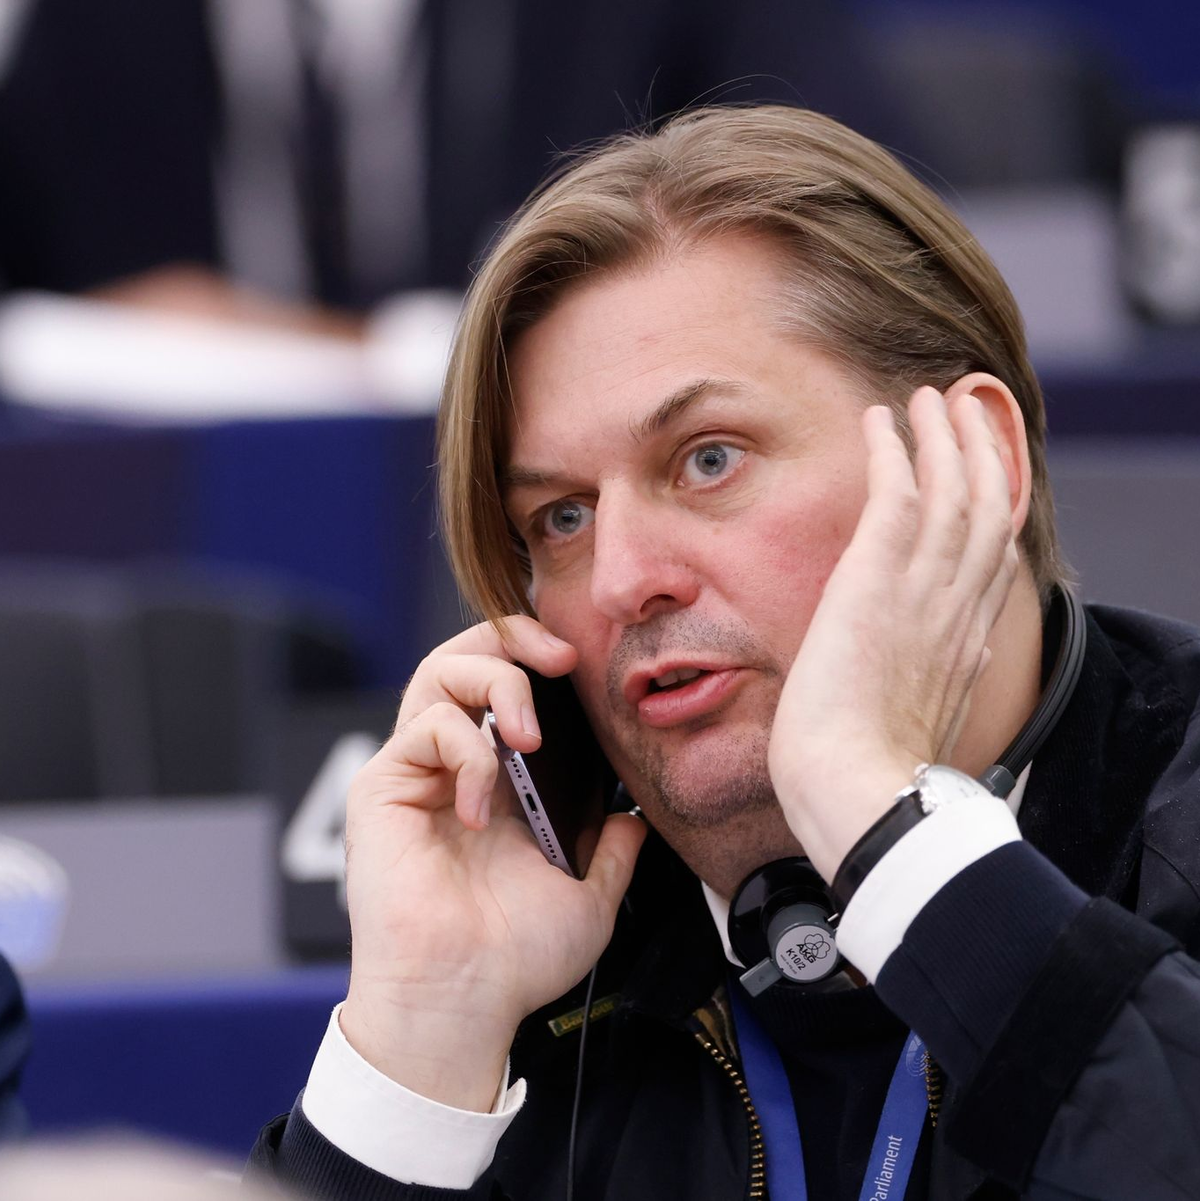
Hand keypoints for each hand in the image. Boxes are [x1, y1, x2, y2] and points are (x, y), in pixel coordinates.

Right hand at [340, 616, 645, 1109]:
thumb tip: (637, 817)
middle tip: (560, 659)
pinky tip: (482, 810)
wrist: (466, 1000)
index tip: (582, 662)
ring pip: (439, 671)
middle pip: (465, 655)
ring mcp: (415, 772)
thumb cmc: (516, 957)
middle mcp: (452, 765)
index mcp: (497, 781)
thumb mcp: (590, 895)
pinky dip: (467, 753)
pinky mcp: (382, 787)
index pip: (506, 685)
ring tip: (529, 736)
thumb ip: (614, 850)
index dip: (538, 657)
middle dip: (514, 638)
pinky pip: (426, 727)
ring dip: (497, 684)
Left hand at [767, 387, 1018, 880]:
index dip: (992, 504)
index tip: (985, 472)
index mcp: (963, 645)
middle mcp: (954, 610)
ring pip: (950, 492)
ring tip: (929, 397)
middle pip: (985, 510)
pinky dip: (893, 452)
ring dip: (942, 437)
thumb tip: (924, 680)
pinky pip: (895, 496)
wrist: (857, 793)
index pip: (992, 557)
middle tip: (966, 411)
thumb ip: (923, 687)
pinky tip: (882, 419)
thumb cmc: (867, 776)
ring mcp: (920, 592)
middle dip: (980, 454)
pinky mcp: (876, 581)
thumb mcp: (911, 723)